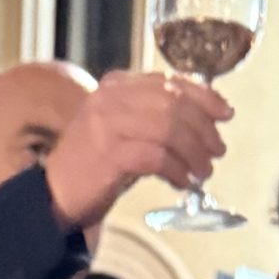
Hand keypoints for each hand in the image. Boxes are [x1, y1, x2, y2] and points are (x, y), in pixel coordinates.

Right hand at [45, 72, 232, 230]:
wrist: (53, 196)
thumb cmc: (92, 168)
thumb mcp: (123, 132)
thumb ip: (153, 119)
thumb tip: (200, 121)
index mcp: (116, 85)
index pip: (169, 82)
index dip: (204, 96)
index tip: (225, 112)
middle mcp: (111, 98)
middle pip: (174, 104)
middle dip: (203, 128)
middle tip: (217, 150)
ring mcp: (108, 124)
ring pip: (169, 128)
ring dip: (194, 152)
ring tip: (204, 171)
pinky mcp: (110, 153)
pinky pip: (157, 157)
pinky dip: (177, 171)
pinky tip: (183, 182)